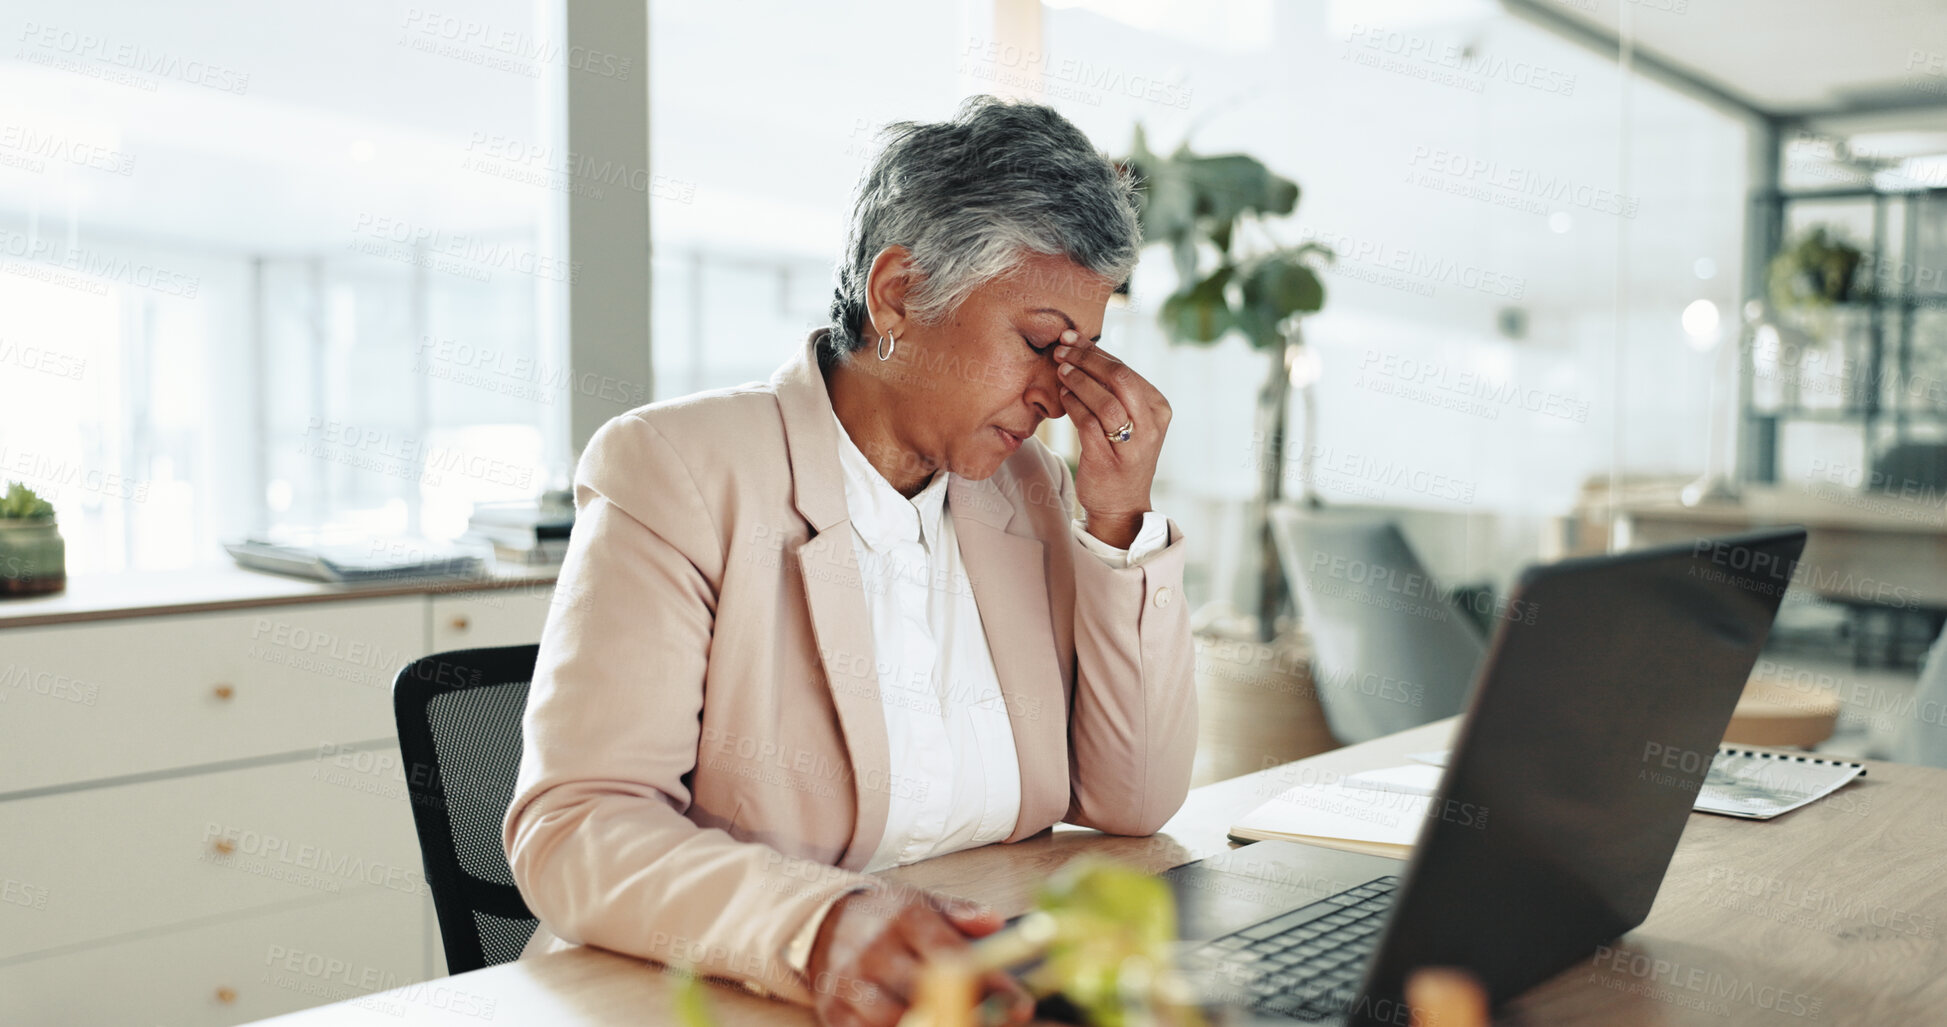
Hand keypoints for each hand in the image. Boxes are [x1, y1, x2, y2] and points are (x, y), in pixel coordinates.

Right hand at [806, 889, 1034, 1026]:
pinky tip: (920, 1024)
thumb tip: (996, 923)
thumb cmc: (884, 918)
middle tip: (995, 1020)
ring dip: (932, 1024)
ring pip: (898, 1020)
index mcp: (904, 917)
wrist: (821, 922)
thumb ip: (960, 913)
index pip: (953, 956)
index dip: (991, 985)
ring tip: (954, 1020)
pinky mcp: (834, 1010)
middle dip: (968, 1012)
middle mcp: (875, 949)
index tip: (1020, 1004)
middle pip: (929, 993)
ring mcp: (851, 982)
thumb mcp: (921, 902)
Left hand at [1053, 331, 1170, 548]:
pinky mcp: (1109, 461)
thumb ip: (1114, 390)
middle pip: (1120, 379)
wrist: (1122, 505)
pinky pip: (1089, 424)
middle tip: (1061, 350)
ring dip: (1078, 380)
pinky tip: (1062, 395)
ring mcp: (1132, 445)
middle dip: (1087, 359)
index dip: (1096, 351)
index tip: (1071, 338)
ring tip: (1059, 369)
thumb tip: (1082, 349)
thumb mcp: (1128, 420)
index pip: (1127, 370)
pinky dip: (1073, 405)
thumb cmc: (1120, 455)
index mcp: (1158, 409)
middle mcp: (1151, 426)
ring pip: (1105, 400)